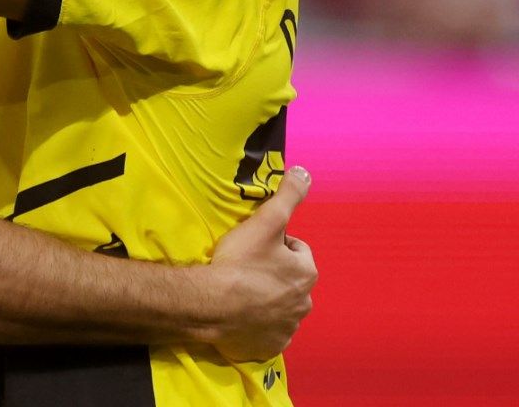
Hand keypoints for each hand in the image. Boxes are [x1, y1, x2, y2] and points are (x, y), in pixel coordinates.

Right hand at [203, 166, 317, 360]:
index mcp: (306, 273)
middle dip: (271, 274)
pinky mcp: (269, 346)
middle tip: (243, 268)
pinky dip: (256, 324)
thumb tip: (304, 173)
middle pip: (288, 280)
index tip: (253, 246)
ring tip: (237, 291)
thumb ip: (287, 196)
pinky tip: (238, 315)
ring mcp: (287, 328)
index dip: (274, 245)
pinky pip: (266, 332)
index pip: (297, 250)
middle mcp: (304, 303)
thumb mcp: (265, 222)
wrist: (212, 306)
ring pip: (278, 306)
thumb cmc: (240, 263)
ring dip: (264, 299)